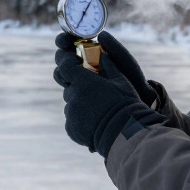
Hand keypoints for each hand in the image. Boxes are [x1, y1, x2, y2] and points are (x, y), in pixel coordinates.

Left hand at [52, 41, 159, 155]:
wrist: (124, 134)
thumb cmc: (125, 105)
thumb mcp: (120, 81)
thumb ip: (107, 66)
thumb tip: (101, 55)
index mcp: (84, 82)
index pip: (64, 66)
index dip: (66, 62)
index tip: (73, 63)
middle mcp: (73, 97)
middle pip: (69, 86)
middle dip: (77, 85)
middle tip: (92, 90)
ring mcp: (71, 114)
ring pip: (71, 103)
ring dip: (80, 103)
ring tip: (98, 110)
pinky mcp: (71, 129)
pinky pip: (72, 119)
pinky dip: (80, 118)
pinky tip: (95, 121)